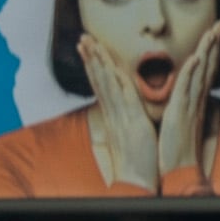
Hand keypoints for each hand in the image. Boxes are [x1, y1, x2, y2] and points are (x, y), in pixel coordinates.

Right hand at [77, 36, 160, 191]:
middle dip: (91, 57)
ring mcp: (121, 116)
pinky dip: (118, 79)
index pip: (101, 86)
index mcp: (114, 116)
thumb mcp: (130, 136)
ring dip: (98, 62)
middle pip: (99, 80)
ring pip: (107, 83)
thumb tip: (126, 113)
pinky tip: (112, 65)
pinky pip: (124, 96)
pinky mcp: (132, 122)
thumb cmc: (136, 162)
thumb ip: (127, 121)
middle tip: (82, 38)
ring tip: (89, 44)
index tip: (87, 49)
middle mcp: (114, 113)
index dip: (94, 67)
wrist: (135, 182)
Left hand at [156, 22, 219, 186]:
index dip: (211, 51)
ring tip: (213, 32)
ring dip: (207, 51)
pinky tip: (196, 58)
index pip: (205, 70)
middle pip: (208, 66)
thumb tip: (185, 97)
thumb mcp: (181, 121)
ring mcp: (190, 105)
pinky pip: (187, 88)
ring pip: (201, 72)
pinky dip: (191, 73)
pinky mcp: (181, 112)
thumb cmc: (177, 148)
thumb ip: (184, 106)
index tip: (215, 34)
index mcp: (194, 102)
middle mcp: (196, 100)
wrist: (178, 170)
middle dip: (215, 44)